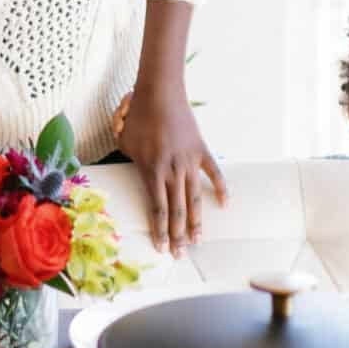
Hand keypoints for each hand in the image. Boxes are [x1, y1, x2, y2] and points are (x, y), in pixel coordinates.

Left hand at [113, 83, 226, 255]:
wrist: (159, 92)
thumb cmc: (136, 115)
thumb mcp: (123, 141)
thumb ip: (131, 163)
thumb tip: (137, 177)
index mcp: (151, 170)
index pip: (157, 208)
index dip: (160, 231)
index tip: (162, 249)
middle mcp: (172, 170)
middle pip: (177, 210)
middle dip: (178, 235)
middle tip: (181, 255)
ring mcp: (189, 161)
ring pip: (194, 197)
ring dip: (197, 220)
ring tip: (198, 240)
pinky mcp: (201, 150)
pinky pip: (214, 172)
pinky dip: (221, 188)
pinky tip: (225, 204)